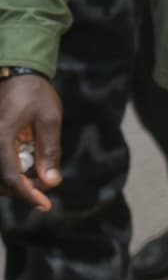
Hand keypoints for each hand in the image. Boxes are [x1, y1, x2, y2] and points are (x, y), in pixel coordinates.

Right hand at [1, 72, 61, 209]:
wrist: (16, 75)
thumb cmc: (35, 94)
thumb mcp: (49, 120)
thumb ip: (49, 151)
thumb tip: (51, 181)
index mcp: (1, 136)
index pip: (10, 176)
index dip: (27, 195)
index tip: (45, 205)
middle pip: (0, 180)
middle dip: (23, 189)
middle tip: (46, 185)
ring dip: (16, 182)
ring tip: (39, 175)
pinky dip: (10, 171)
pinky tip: (28, 167)